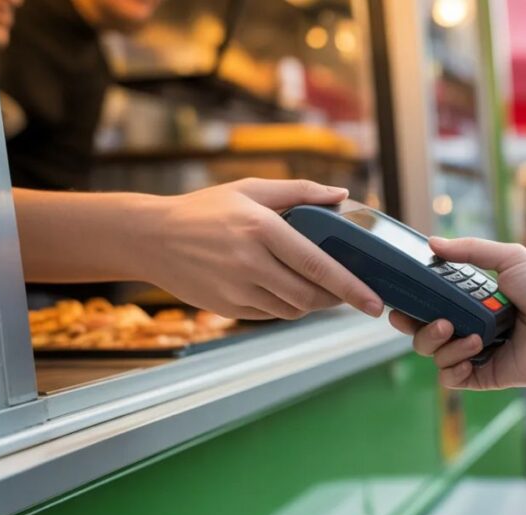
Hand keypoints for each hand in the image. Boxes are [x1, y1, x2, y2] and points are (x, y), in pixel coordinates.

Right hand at [137, 178, 383, 320]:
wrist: (151, 238)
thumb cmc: (205, 209)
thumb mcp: (251, 190)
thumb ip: (300, 191)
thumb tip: (342, 194)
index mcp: (261, 228)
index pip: (316, 264)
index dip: (350, 286)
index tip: (374, 302)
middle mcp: (250, 261)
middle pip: (310, 295)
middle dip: (337, 300)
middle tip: (353, 295)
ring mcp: (236, 289)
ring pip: (293, 309)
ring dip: (313, 303)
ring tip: (321, 289)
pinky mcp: (227, 307)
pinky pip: (271, 314)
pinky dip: (287, 306)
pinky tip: (288, 290)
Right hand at [389, 237, 525, 388]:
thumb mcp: (510, 259)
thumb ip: (469, 250)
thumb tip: (432, 243)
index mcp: (474, 300)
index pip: (430, 303)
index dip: (411, 302)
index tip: (398, 298)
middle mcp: (471, 326)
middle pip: (422, 331)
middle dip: (414, 326)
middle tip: (419, 319)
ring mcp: (477, 353)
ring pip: (434, 354)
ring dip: (439, 343)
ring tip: (465, 334)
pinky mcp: (486, 376)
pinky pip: (451, 378)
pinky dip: (451, 366)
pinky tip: (470, 353)